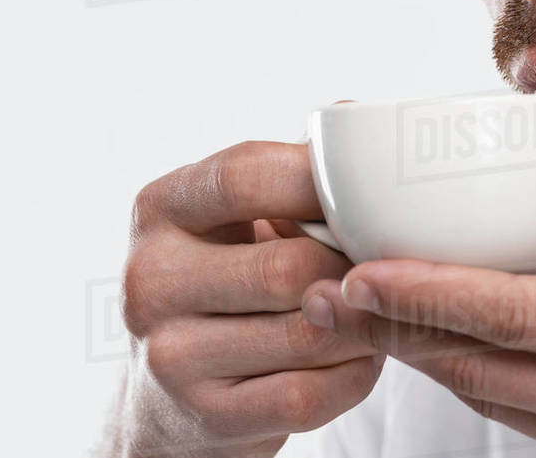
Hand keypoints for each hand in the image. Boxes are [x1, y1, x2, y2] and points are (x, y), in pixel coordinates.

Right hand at [115, 140, 382, 457]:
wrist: (170, 399)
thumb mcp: (236, 217)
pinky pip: (311, 393)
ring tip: (376, 309)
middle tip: (385, 265)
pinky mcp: (206, 416)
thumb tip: (361, 118)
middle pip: (287, 266)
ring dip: (363, 323)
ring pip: (310, 333)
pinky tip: (356, 357)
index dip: (320, 180)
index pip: (244, 176)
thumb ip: (290, 170)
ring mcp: (170, 355)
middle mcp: (150, 278)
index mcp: (161, 208)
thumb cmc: (229, 283)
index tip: (370, 190)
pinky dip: (353, 375)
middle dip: (352, 268)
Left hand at [302, 156, 535, 457]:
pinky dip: (476, 385)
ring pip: (490, 396)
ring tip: (364, 322)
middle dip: (389, 327)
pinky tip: (459, 364)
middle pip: (475, 360)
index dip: (423, 292)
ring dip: (419, 357)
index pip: (511, 312)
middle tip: (319, 298)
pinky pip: (528, 422)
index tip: (355, 271)